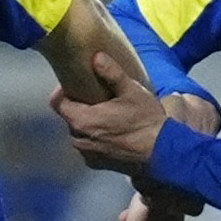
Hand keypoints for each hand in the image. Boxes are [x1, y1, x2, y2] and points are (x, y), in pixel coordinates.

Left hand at [57, 78, 191, 178]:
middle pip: (69, 117)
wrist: (164, 153)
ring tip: (108, 115)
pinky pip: (89, 146)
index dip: (63, 90)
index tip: (77, 84)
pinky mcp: (97, 164)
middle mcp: (78, 140)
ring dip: (89, 123)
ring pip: (79, 132)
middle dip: (80, 106)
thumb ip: (112, 72)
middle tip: (99, 98)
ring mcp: (87, 154)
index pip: (56, 102)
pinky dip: (96, 138)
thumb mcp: (132, 91)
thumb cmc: (146, 121)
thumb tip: (96, 57)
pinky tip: (114, 133)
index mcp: (82, 121)